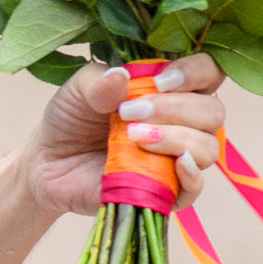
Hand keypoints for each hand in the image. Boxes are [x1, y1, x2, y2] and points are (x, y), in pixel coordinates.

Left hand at [28, 55, 226, 216]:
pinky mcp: (167, 190)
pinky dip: (192, 175)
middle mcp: (183, 123)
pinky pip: (197, 187)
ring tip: (132, 137)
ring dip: (175, 138)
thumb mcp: (77, 91)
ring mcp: (178, 158)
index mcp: (170, 90)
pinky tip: (175, 164)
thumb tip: (122, 76)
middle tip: (128, 113)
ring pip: (208, 147)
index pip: (208, 74)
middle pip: (212, 111)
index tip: (160, 81)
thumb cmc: (71, 119)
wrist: (50, 163)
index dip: (195, 73)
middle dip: (174, 109)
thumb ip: (98, 81)